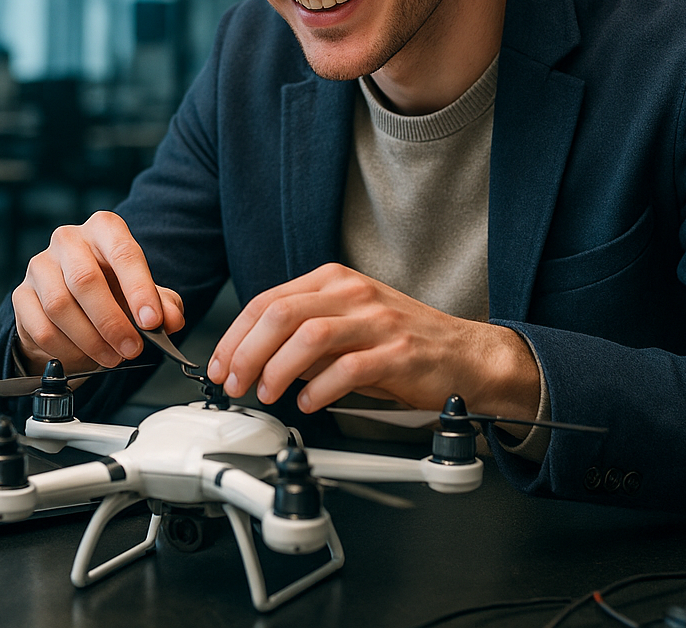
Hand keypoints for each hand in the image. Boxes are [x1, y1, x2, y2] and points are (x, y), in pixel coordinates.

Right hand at [12, 211, 185, 374]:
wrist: (74, 303)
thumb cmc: (113, 290)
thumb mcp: (143, 294)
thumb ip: (163, 305)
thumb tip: (171, 319)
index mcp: (104, 229)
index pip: (123, 252)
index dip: (139, 289)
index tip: (152, 322)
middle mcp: (68, 239)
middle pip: (85, 279)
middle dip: (112, 321)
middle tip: (131, 349)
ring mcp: (40, 265)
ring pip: (59, 305)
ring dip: (90, 339)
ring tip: (112, 356)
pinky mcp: (21, 295)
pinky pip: (40, 326)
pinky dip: (65, 348)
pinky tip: (83, 355)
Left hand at [205, 263, 539, 418]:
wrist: (465, 356)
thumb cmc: (403, 343)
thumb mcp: (347, 326)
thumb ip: (303, 336)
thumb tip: (252, 358)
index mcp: (334, 282)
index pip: (268, 301)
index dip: (235, 335)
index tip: (219, 363)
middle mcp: (353, 294)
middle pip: (280, 315)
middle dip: (245, 352)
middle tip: (232, 383)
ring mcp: (377, 321)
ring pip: (308, 337)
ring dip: (276, 370)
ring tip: (265, 393)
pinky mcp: (398, 353)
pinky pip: (347, 369)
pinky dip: (319, 390)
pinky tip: (308, 404)